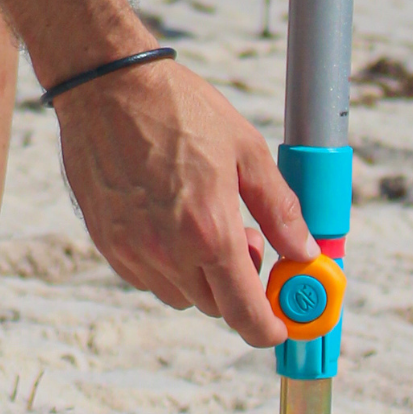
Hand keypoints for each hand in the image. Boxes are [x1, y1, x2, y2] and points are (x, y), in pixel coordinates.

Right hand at [56, 61, 317, 346]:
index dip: (266, 327)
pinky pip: (146, 277)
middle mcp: (167, 251)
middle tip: (246, 240)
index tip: (279, 324)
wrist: (108, 86)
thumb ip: (280, 210)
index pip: (243, 312)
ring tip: (204, 223)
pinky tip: (171, 220)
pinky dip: (167, 265)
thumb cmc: (180, 109)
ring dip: (200, 277)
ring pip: (179, 295)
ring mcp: (131, 250)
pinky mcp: (106, 242)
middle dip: (237, 287)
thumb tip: (306, 251)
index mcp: (209, 231)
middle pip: (214, 306)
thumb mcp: (247, 151)